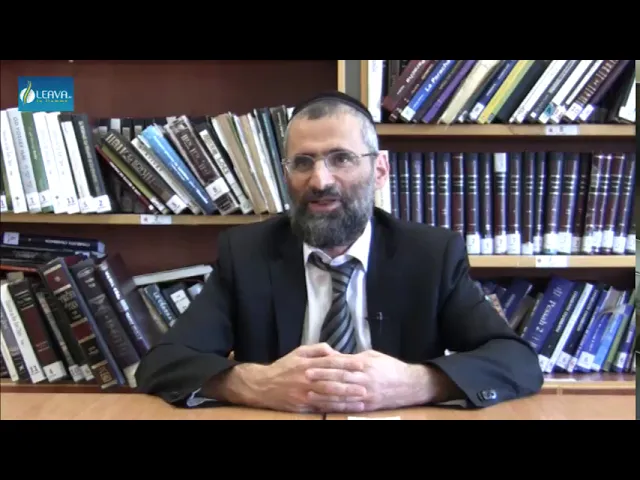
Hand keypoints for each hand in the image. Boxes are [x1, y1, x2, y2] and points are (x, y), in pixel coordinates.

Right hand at [254, 343, 365, 412]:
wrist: (263, 385)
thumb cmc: (284, 367)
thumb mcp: (298, 352)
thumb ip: (317, 349)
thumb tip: (334, 352)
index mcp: (307, 363)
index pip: (330, 361)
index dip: (347, 363)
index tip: (361, 364)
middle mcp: (307, 377)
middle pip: (332, 379)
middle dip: (350, 382)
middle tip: (366, 384)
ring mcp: (305, 392)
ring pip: (329, 394)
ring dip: (347, 397)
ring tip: (361, 397)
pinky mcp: (303, 405)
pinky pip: (322, 406)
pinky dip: (336, 407)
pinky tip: (347, 407)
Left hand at [306, 350, 431, 411]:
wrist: (410, 385)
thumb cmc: (390, 367)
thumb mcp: (373, 356)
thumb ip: (354, 358)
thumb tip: (335, 357)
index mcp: (365, 365)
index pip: (341, 364)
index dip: (325, 365)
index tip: (311, 365)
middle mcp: (365, 380)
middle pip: (339, 379)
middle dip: (321, 378)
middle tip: (305, 376)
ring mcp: (366, 394)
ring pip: (342, 395)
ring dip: (324, 395)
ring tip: (309, 393)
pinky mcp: (368, 406)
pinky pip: (349, 407)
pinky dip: (336, 407)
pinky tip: (324, 406)